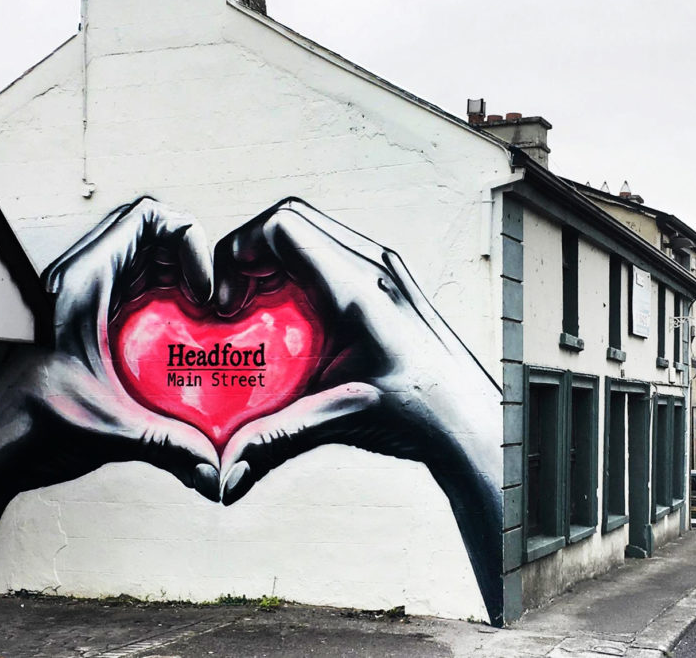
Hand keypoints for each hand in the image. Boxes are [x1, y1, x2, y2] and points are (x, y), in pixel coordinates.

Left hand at [33, 197, 220, 498]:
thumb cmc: (27, 427)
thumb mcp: (109, 429)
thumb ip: (169, 444)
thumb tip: (216, 470)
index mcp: (84, 282)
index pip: (147, 218)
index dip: (190, 241)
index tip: (203, 291)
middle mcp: (79, 278)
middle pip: (149, 232)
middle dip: (190, 259)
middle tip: (208, 302)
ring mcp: (77, 295)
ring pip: (139, 257)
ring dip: (175, 276)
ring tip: (198, 315)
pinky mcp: (77, 315)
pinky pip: (128, 285)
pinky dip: (158, 296)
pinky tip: (173, 336)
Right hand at [212, 199, 502, 621]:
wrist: (470, 421)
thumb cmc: (419, 415)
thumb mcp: (340, 419)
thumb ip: (277, 440)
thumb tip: (225, 476)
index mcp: (358, 288)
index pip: (282, 225)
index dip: (239, 250)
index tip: (226, 300)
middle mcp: (374, 267)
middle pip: (292, 219)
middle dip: (249, 252)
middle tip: (233, 302)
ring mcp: (386, 269)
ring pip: (312, 231)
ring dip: (274, 259)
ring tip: (256, 308)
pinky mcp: (390, 281)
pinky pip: (331, 251)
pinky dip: (299, 268)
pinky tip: (292, 317)